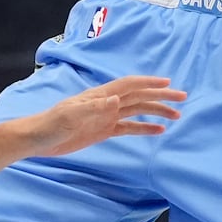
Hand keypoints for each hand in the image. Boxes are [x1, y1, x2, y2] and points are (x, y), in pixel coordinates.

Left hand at [24, 76, 185, 157]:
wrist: (39, 139)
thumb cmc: (51, 124)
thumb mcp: (70, 115)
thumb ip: (93, 108)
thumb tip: (117, 98)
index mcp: (99, 95)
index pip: (129, 85)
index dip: (149, 83)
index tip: (168, 84)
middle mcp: (106, 102)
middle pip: (139, 96)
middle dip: (160, 96)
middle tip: (182, 98)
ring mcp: (106, 116)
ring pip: (137, 110)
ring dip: (157, 111)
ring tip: (177, 115)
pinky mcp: (103, 130)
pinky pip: (129, 128)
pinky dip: (145, 128)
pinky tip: (158, 131)